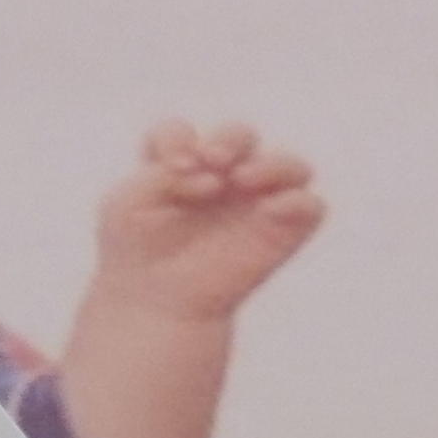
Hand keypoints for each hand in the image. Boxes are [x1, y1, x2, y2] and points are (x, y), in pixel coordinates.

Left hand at [87, 121, 324, 327]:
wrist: (153, 305)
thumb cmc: (136, 252)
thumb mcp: (126, 203)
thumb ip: (160, 172)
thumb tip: (217, 178)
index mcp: (181, 169)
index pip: (182, 132)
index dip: (176, 137)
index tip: (168, 165)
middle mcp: (223, 181)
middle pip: (240, 136)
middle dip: (229, 139)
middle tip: (210, 160)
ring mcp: (257, 205)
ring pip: (290, 165)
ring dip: (271, 163)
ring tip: (241, 179)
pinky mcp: (284, 232)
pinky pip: (311, 206)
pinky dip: (297, 200)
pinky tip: (267, 208)